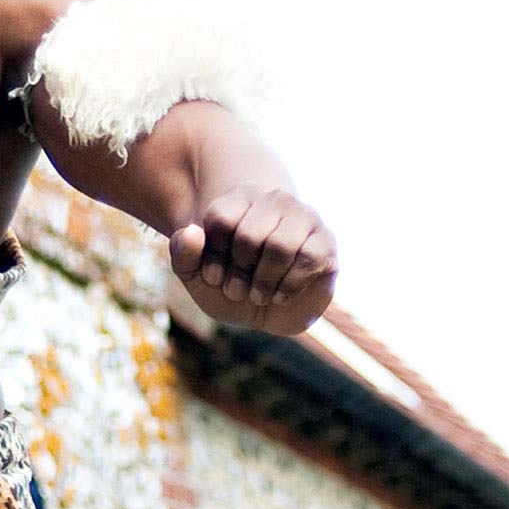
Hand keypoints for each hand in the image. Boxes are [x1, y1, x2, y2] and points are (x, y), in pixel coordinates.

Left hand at [169, 186, 334, 333]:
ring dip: (263, 282)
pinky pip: (308, 259)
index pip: (220, 218)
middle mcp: (275, 200)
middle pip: (248, 235)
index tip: (213, 274)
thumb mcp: (196, 276)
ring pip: (279, 246)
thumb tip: (192, 232)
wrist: (264, 312)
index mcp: (241, 197)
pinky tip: (280, 295)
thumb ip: (183, 253)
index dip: (213, 255)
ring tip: (258, 293)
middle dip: (238, 273)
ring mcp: (304, 218)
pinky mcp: (326, 243)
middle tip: (237, 288)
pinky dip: (288, 286)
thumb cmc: (229, 285)